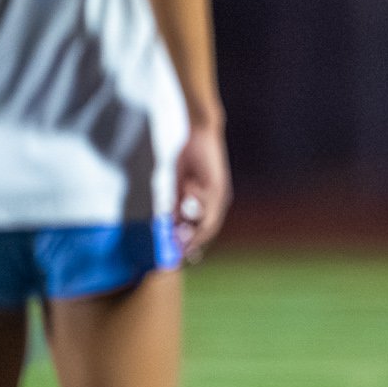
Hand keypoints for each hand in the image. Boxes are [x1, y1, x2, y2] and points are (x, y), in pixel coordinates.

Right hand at [173, 123, 231, 261]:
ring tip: (178, 242)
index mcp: (209, 202)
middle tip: (178, 254)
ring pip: (208, 224)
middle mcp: (217, 201)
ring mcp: (219, 195)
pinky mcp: (216, 186)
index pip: (203, 228)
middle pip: (208, 231)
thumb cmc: (189, 156)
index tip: (179, 254)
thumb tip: (169, 221)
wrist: (201, 132)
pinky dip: (194, 213)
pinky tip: (184, 211)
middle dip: (191, 244)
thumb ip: (176, 202)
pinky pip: (206, 207)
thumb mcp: (179, 183)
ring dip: (193, 235)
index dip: (191, 242)